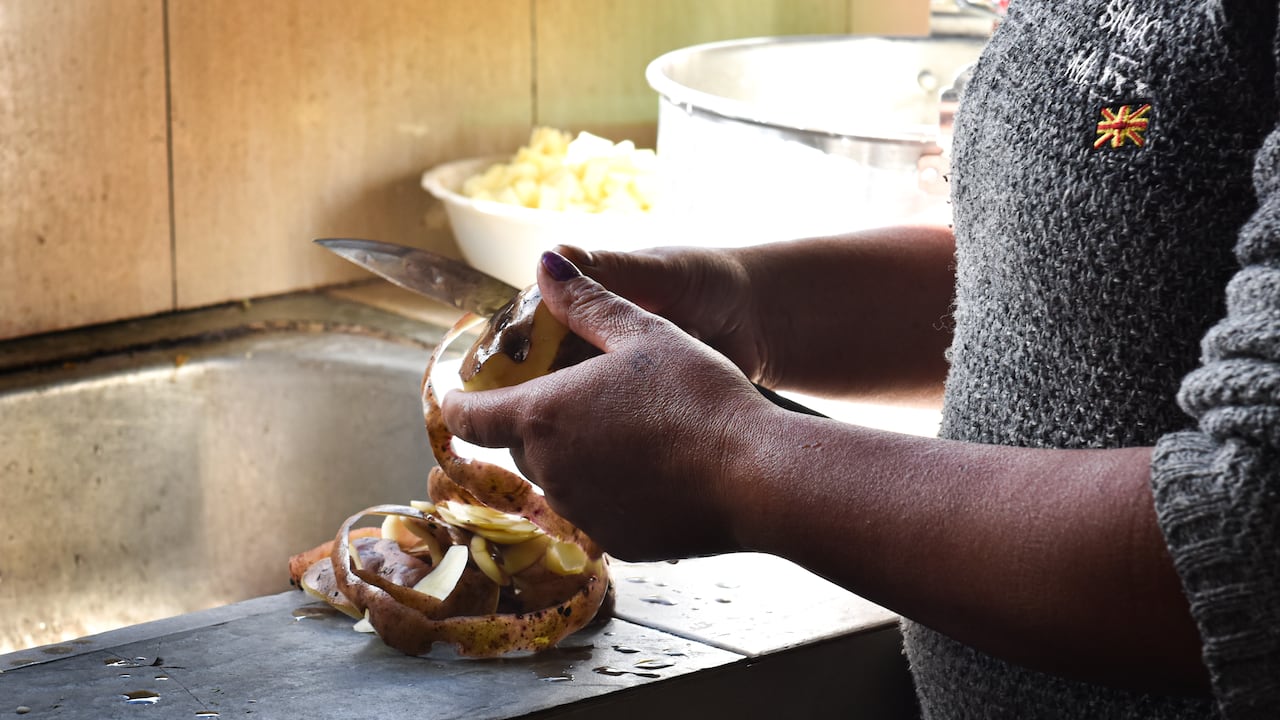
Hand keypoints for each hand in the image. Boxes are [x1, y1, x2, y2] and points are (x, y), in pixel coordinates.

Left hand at [440, 250, 776, 560]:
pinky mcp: (618, 543)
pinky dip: (614, 488)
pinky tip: (657, 467)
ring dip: (578, 453)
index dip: (459, 399)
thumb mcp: (643, 333)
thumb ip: (587, 302)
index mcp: (542, 416)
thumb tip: (545, 265)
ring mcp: (582, 512)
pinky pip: (599, 510)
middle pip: (520, 443)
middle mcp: (550, 471)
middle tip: (581, 393)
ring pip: (560, 478)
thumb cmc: (698, 396)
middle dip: (538, 418)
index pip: (468, 415)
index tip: (461, 390)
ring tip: (631, 428)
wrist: (756, 476)